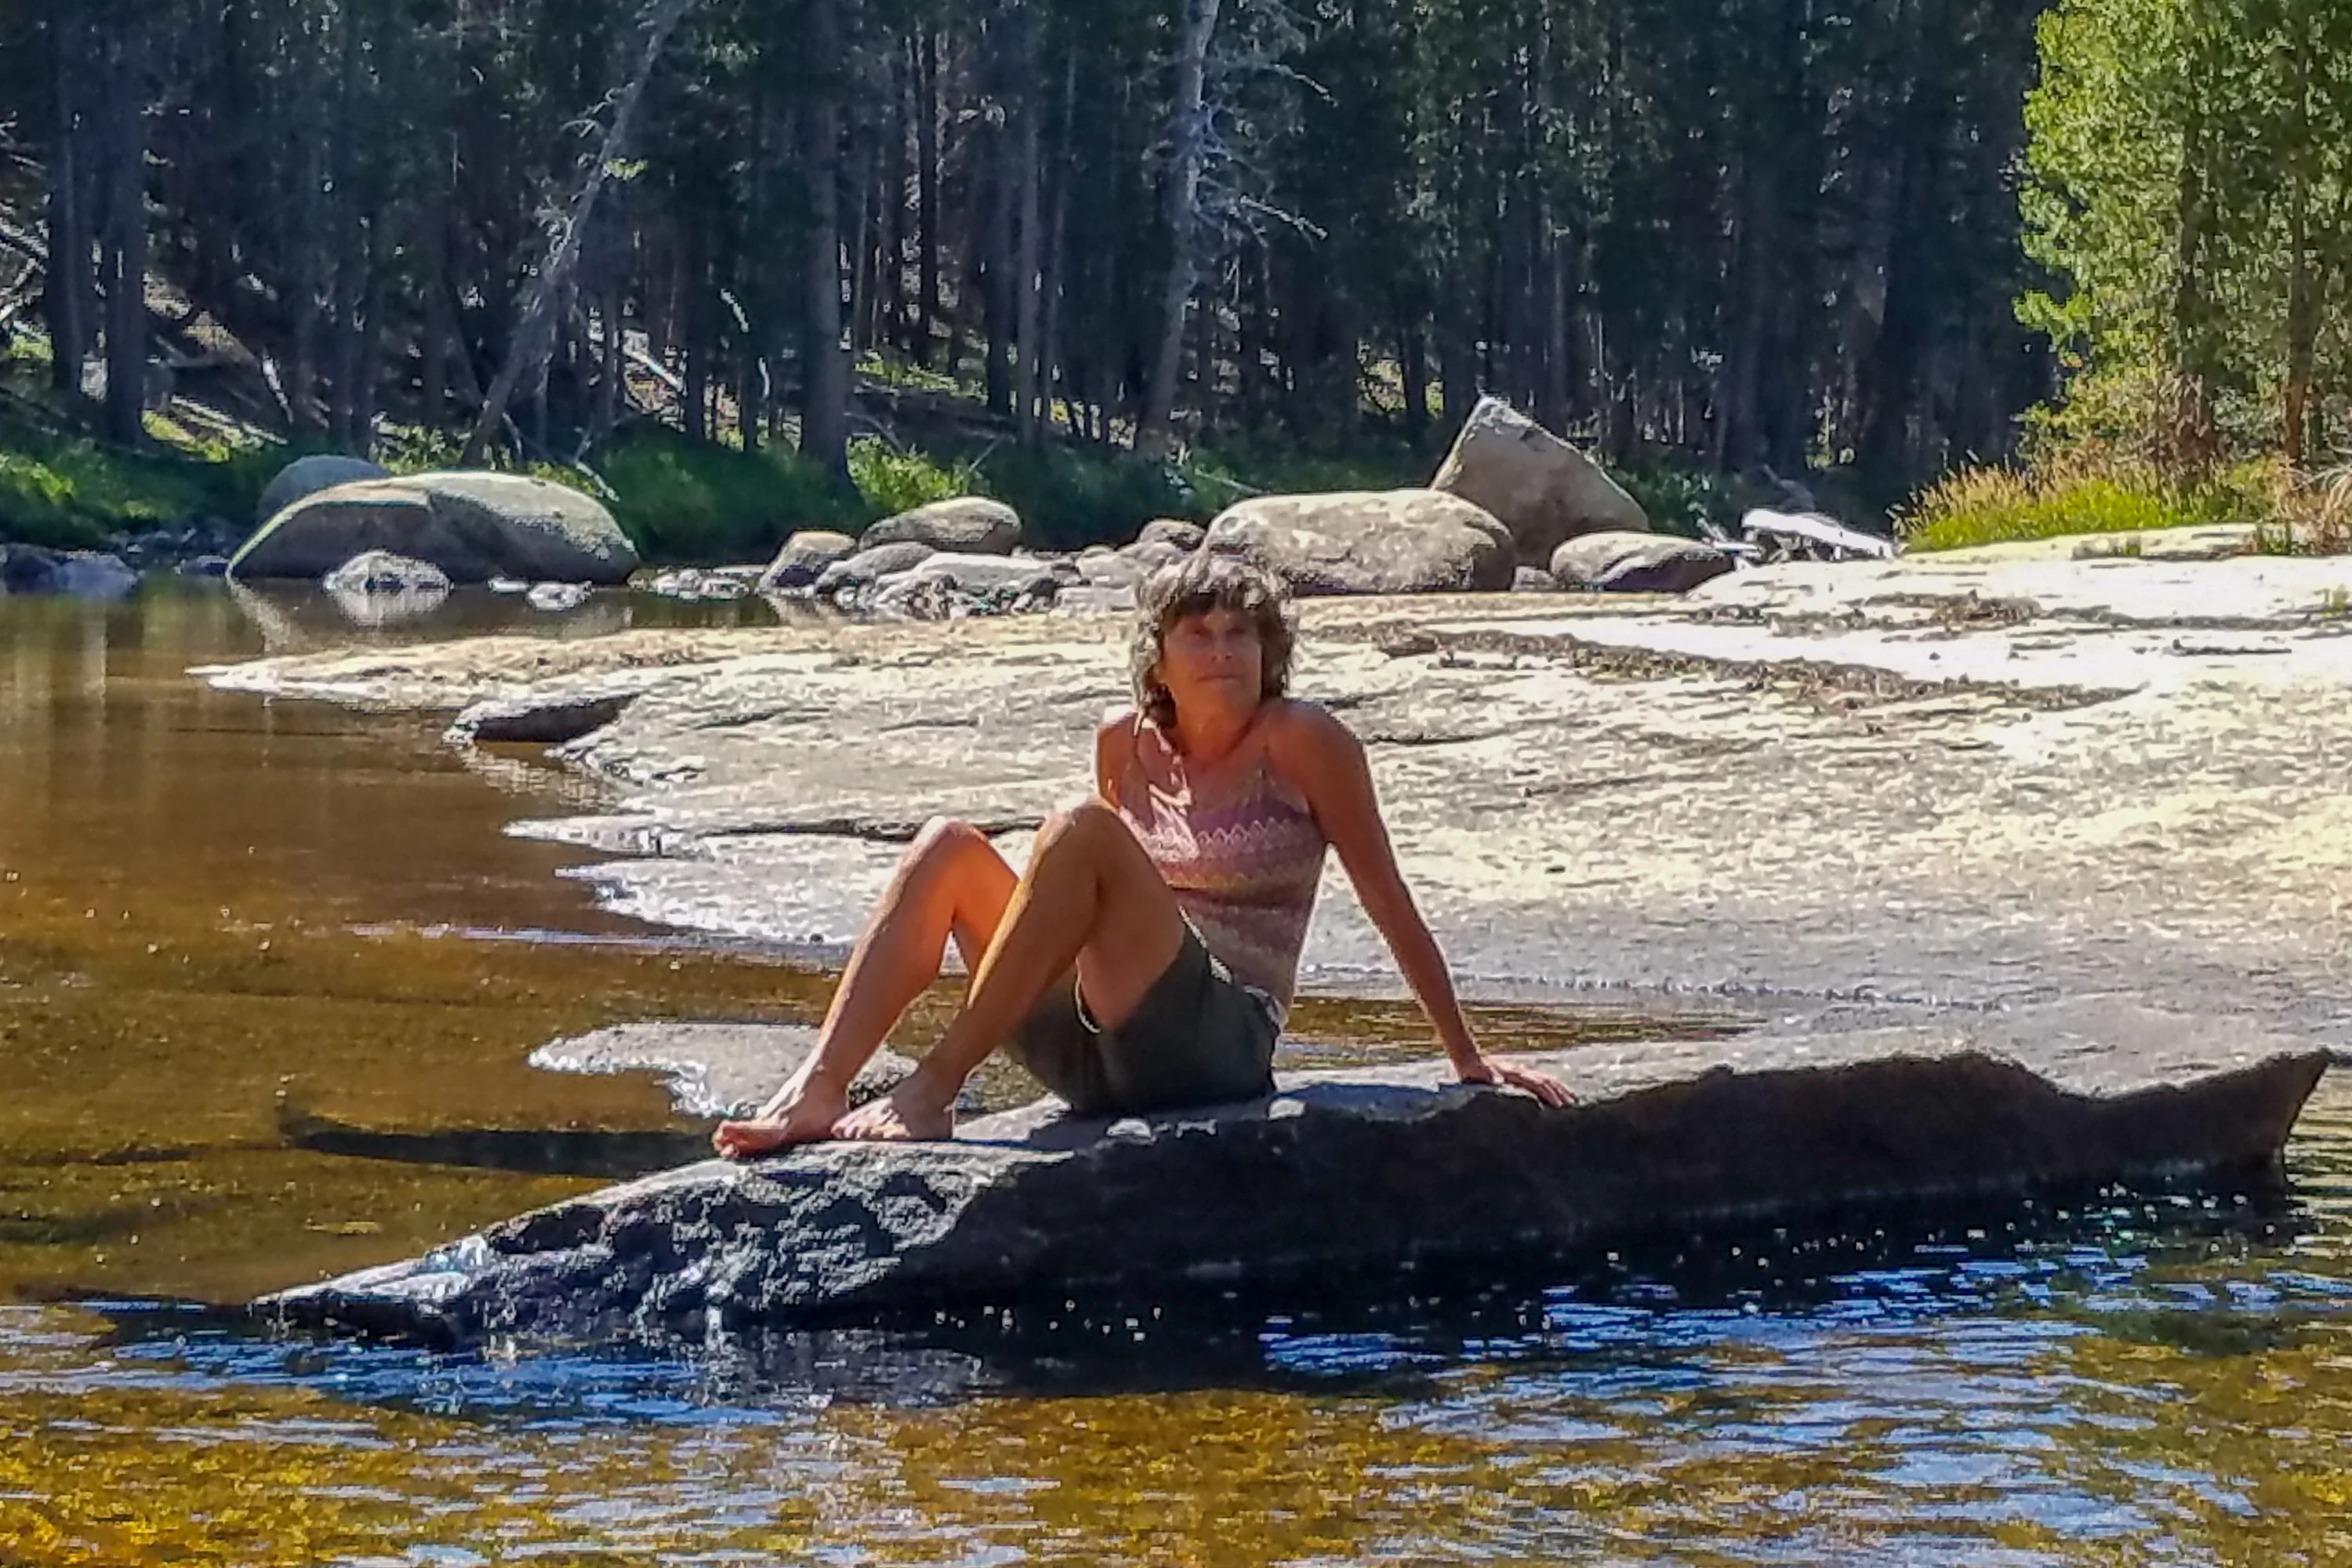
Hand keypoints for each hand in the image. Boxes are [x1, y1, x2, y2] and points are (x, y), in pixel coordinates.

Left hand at [1455, 1054, 1575, 1107]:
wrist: (1469, 1058)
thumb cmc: (1471, 1071)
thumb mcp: (1476, 1075)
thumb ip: (1486, 1076)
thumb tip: (1497, 1080)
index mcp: (1513, 1073)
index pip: (1536, 1083)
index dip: (1548, 1094)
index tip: (1558, 1106)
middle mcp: (1521, 1071)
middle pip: (1546, 1081)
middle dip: (1560, 1094)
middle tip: (1571, 1108)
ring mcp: (1522, 1072)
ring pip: (1547, 1079)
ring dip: (1560, 1089)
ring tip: (1572, 1102)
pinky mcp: (1520, 1075)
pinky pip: (1542, 1080)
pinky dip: (1553, 1086)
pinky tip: (1559, 1094)